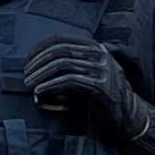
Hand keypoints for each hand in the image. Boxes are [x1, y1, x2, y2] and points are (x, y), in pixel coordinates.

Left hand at [22, 37, 152, 141]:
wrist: (128, 115)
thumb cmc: (103, 96)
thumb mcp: (90, 73)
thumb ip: (73, 64)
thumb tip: (40, 63)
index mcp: (96, 48)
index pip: (62, 39)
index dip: (41, 48)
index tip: (28, 60)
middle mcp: (100, 55)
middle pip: (61, 51)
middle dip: (39, 62)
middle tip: (26, 74)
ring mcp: (102, 70)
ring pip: (63, 64)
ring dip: (42, 74)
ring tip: (30, 84)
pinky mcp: (100, 86)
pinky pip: (70, 81)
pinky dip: (51, 85)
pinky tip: (40, 91)